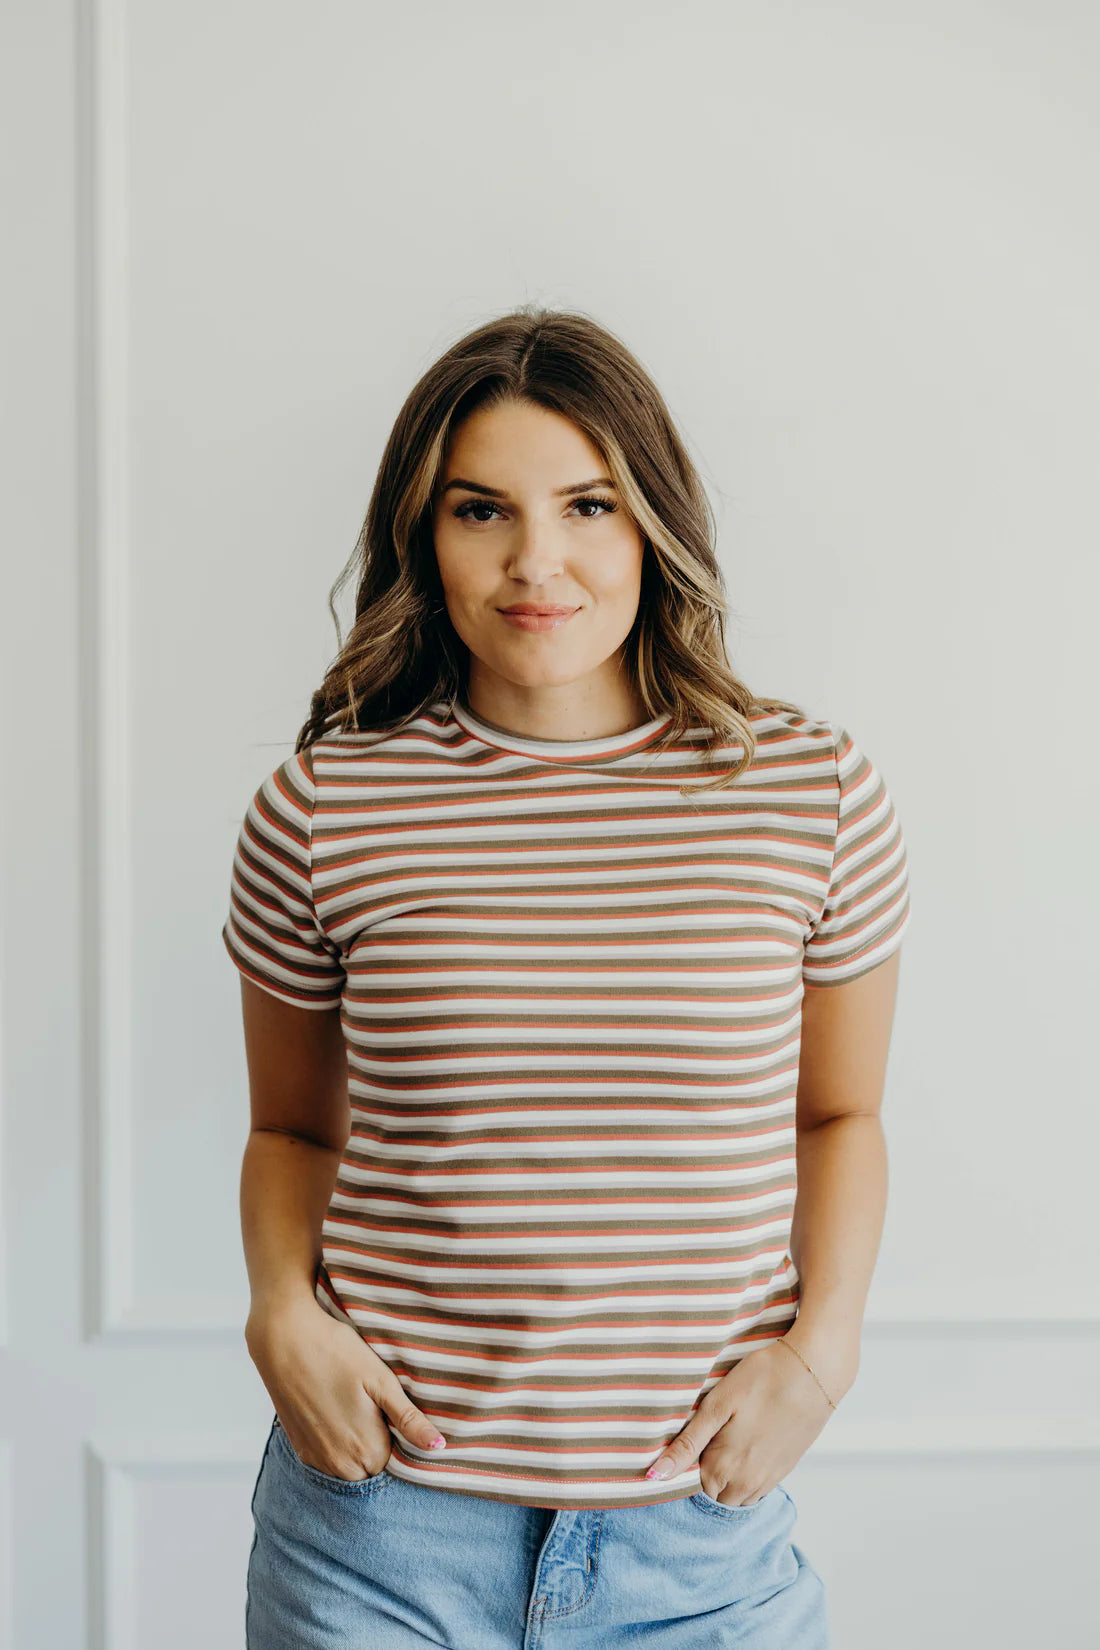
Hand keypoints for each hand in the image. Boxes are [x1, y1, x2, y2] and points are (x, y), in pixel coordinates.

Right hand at [245, 1296, 446, 1480]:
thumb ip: (409, 1420)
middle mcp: (340, 1465)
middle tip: (375, 1405)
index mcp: (367, 1451)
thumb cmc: (337, 1353)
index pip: (399, 1463)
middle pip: (374, 1467)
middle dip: (380, 1445)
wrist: (284, 1339)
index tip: (395, 1412)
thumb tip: (439, 1447)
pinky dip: (336, 1443)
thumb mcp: (381, 1381)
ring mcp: (316, 1458)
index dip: (401, 1438)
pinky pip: (328, 1459)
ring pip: (350, 1466)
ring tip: (356, 1406)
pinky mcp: (299, 1447)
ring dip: (357, 1446)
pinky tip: (335, 1410)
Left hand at [643, 1336, 841, 1504]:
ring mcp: (769, 1479)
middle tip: (703, 1439)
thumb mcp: (717, 1405)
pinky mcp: (785, 1469)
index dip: (683, 1467)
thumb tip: (654, 1476)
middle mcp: (746, 1483)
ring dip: (725, 1479)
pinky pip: (757, 1489)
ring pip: (735, 1496)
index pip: (690, 1488)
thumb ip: (686, 1444)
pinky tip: (744, 1444)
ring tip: (722, 1441)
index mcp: (723, 1468)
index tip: (683, 1443)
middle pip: (712, 1495)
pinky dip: (745, 1477)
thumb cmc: (763, 1379)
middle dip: (703, 1476)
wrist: (814, 1371)